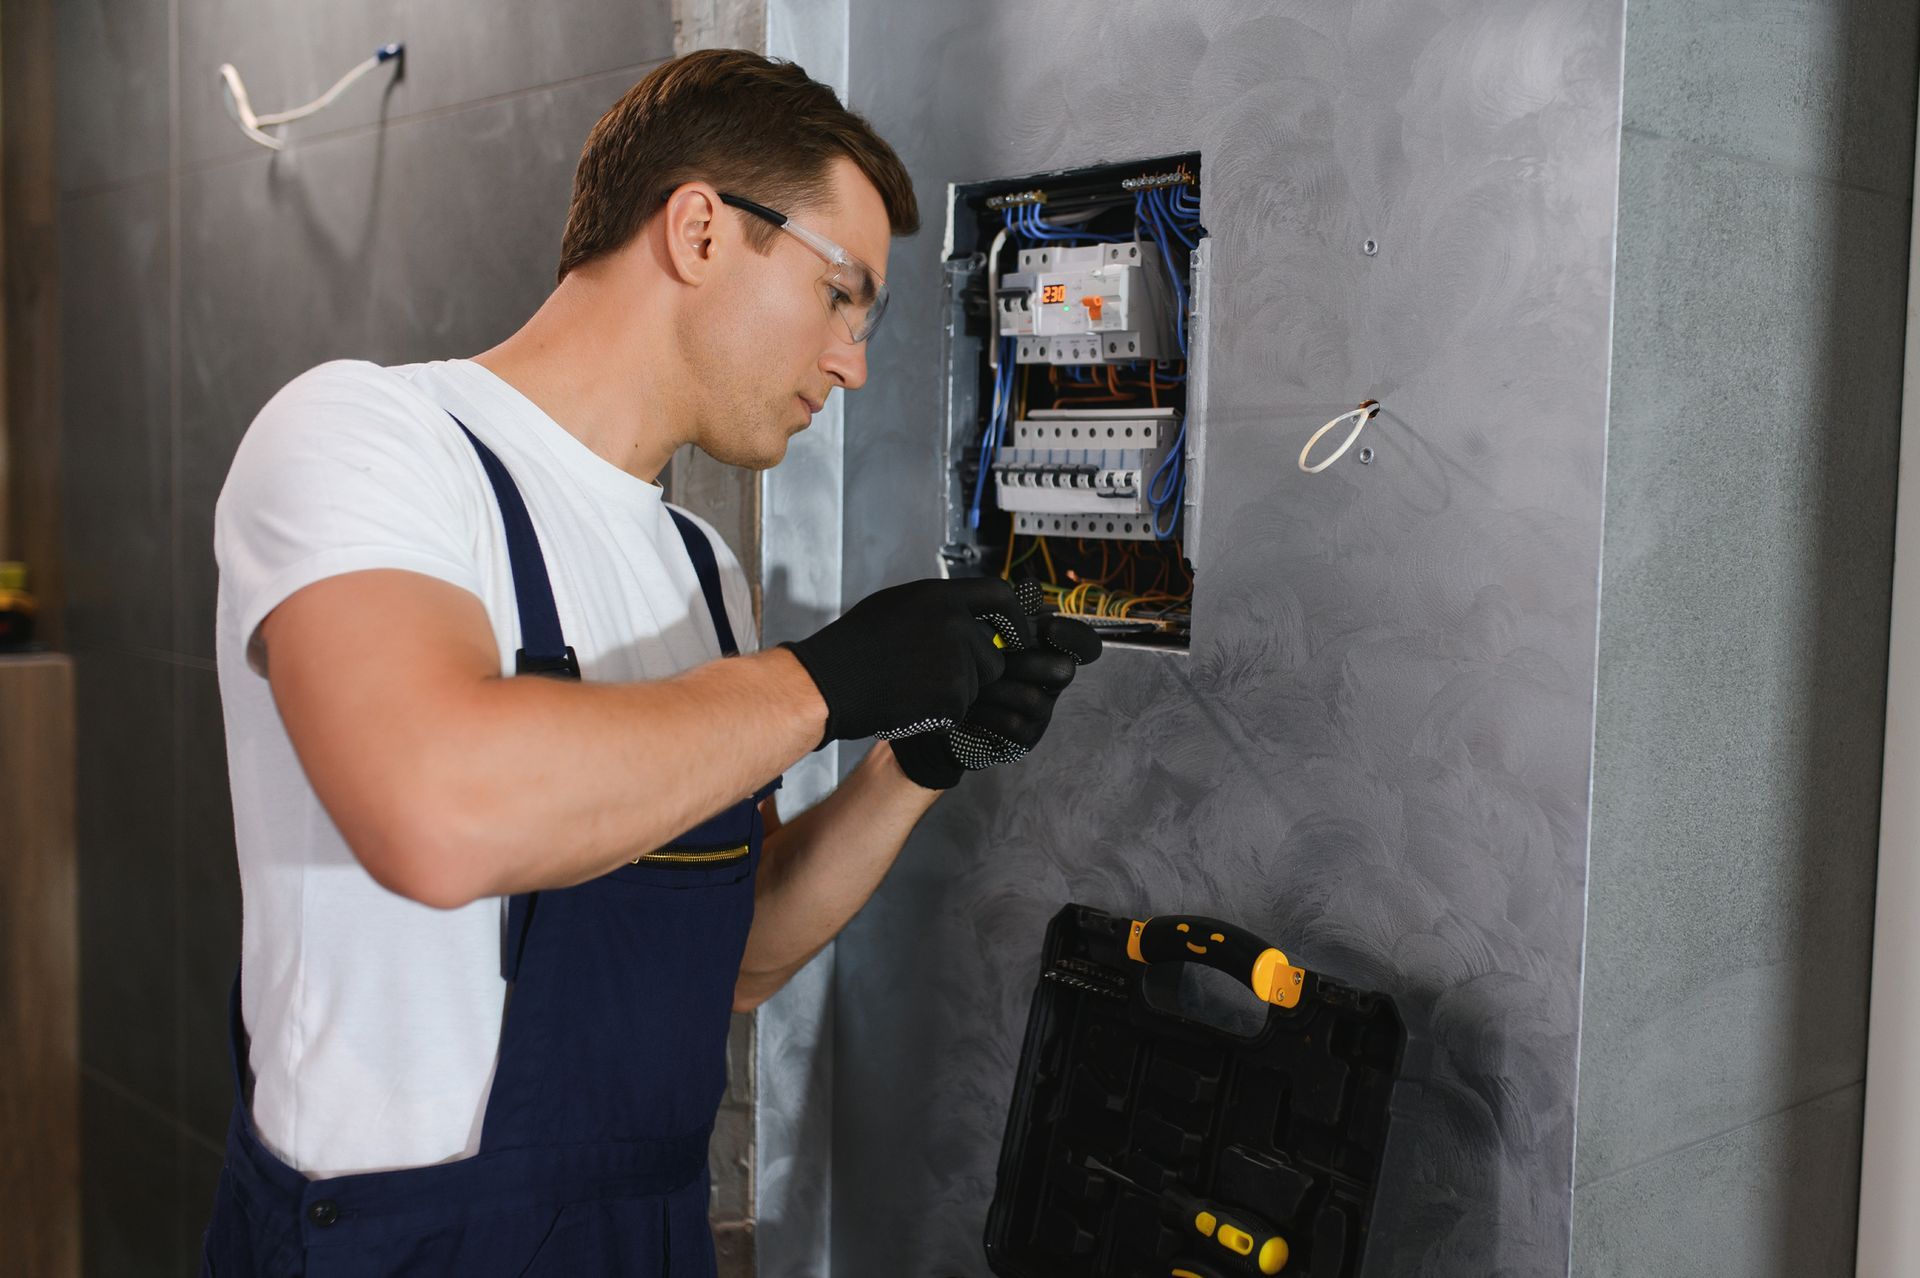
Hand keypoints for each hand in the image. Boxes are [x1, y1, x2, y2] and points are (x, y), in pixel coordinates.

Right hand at [779, 577, 1033, 745]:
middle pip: (992, 655)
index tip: (1019, 636)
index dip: (1015, 619)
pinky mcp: (952, 697)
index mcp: (940, 597)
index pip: (999, 596)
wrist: (830, 683)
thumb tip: (968, 613)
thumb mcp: (896, 607)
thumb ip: (937, 608)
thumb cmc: (853, 646)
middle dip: (976, 672)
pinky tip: (909, 704)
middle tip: (935, 679)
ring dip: (955, 694)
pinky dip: (941, 715)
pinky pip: (960, 710)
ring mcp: (955, 661)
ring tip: (912, 687)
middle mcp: (954, 624)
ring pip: (978, 686)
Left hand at [890, 613, 1102, 789]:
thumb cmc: (956, 659)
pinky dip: (988, 714)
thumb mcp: (975, 629)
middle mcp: (1047, 680)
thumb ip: (1005, 609)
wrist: (927, 705)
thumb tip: (1031, 586)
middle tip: (998, 658)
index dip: (1075, 636)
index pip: (1084, 644)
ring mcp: (1039, 711)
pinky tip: (967, 708)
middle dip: (1027, 663)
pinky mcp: (1023, 738)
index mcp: (1045, 649)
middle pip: (1064, 671)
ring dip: (999, 689)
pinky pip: (1015, 725)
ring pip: (1036, 699)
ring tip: (972, 684)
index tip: (1049, 629)